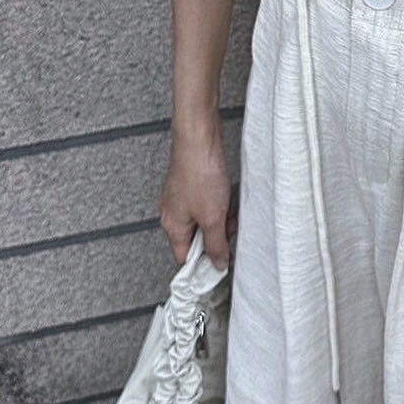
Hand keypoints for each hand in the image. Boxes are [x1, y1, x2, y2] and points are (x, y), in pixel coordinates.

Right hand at [159, 115, 234, 268]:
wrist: (199, 138)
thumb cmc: (199, 174)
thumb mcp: (212, 218)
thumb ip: (215, 244)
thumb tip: (217, 264)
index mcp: (172, 226)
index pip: (184, 258)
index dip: (202, 264)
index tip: (220, 265)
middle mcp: (172, 213)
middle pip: (196, 238)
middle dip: (217, 236)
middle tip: (230, 230)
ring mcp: (181, 198)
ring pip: (204, 219)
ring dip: (220, 219)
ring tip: (230, 210)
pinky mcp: (192, 184)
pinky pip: (207, 203)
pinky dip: (219, 204)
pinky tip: (228, 196)